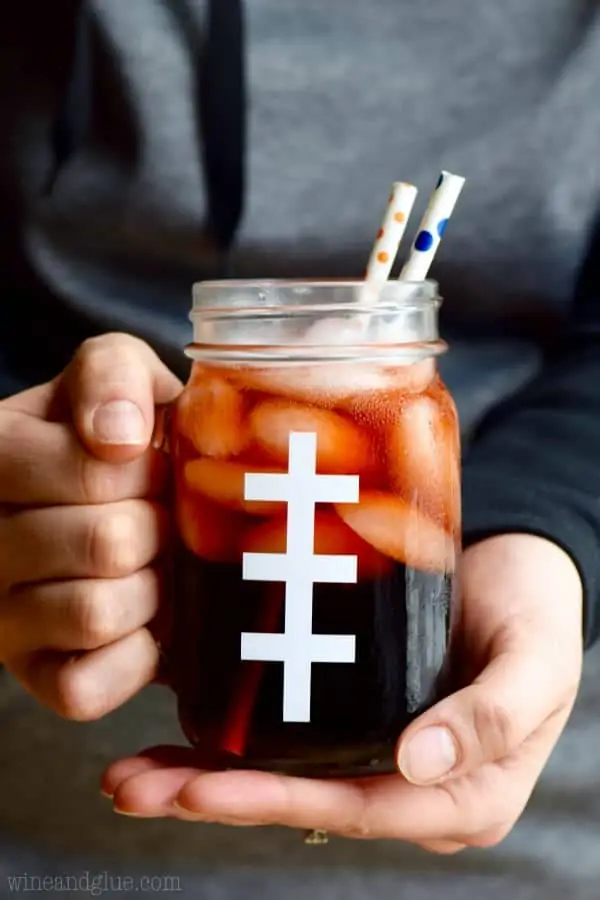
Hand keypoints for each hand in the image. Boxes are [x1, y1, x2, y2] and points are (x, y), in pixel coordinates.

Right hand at [0, 334, 181, 718]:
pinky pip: (86, 687)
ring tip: (147, 566)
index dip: (147, 471)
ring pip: (95, 614)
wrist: (126, 504)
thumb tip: (116, 438)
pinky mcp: (33, 677)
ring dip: (150, 590)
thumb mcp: (115, 377)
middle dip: (156, 528)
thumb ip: (111, 375)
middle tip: (154, 519)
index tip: (147, 465)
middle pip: (105, 544)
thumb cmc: (122, 438)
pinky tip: (139, 620)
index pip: (93, 472)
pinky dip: (134, 656)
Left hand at [102, 533, 582, 852]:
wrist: (519, 569)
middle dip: (215, 797)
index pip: (356, 809)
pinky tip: (175, 726)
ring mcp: (373, 747)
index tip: (203, 793)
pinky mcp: (350, 708)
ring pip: (283, 771)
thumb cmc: (537, 615)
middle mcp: (404, 781)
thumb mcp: (536, 662)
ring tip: (130, 774)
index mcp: (456, 792)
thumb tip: (416, 764)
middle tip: (134, 787)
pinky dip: (228, 735)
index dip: (279, 803)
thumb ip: (492, 716)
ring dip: (204, 775)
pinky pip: (286, 730)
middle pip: (303, 798)